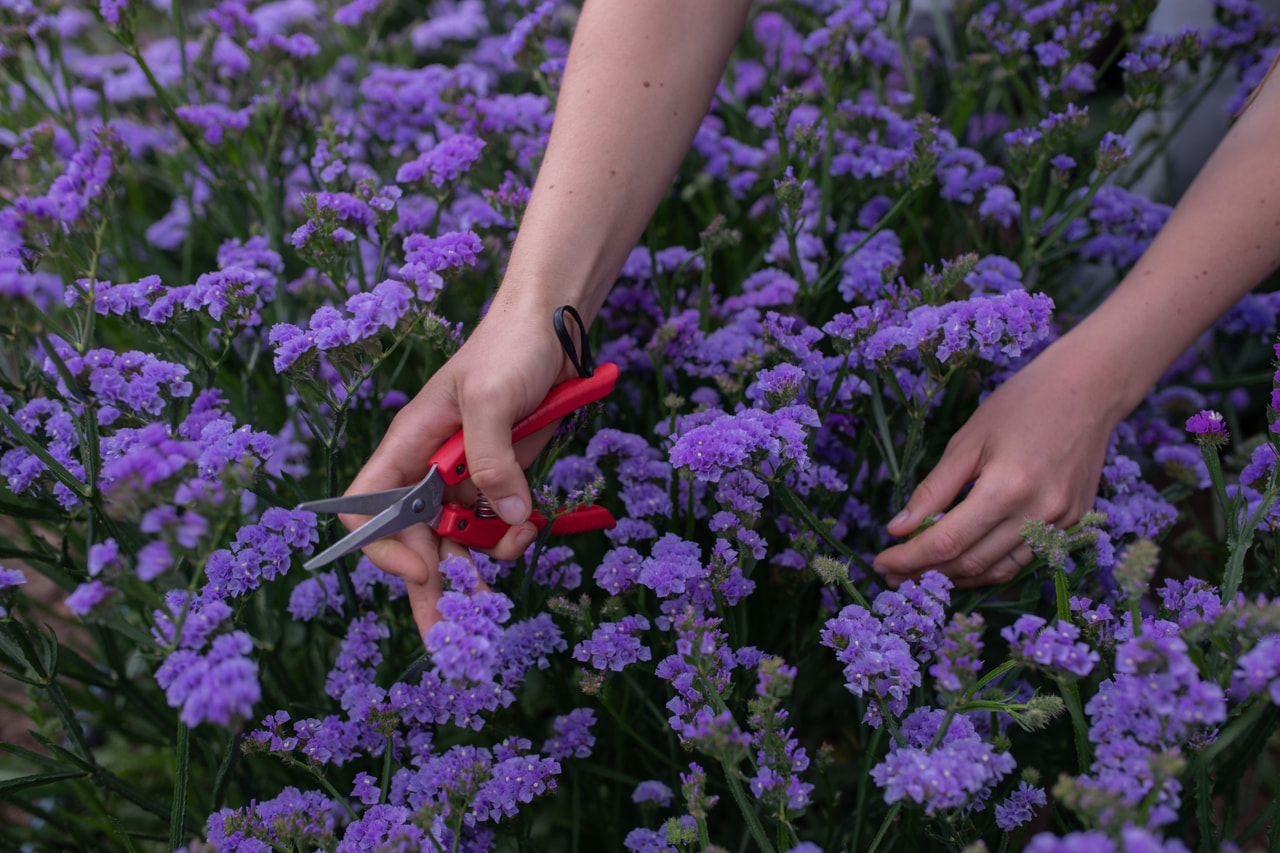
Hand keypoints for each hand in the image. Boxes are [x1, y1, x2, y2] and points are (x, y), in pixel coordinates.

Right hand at [341, 301, 574, 637]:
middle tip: (448, 637)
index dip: (383, 547)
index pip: (368, 508)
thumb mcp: (492, 398)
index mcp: (408, 446)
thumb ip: (492, 459)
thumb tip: (507, 519)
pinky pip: (496, 527)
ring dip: (477, 565)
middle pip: (413, 541)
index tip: (423, 568)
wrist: (555, 329)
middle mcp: (430, 469)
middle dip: (429, 588)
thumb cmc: (509, 347)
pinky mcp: (502, 481)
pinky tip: (527, 532)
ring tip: (503, 573)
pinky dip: (509, 540)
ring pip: (457, 543)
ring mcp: (467, 478)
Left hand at [872, 337, 1122, 588]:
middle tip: (893, 573)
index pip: (947, 542)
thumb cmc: (1022, 404)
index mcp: (1007, 487)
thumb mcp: (967, 440)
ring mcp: (1061, 524)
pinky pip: (1023, 561)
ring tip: (920, 573)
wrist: (1089, 390)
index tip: (881, 562)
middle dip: (926, 572)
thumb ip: (933, 489)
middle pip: (970, 563)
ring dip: (956, 578)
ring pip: (998, 571)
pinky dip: (989, 568)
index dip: (909, 558)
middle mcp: (1038, 513)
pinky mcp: (1074, 525)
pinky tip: (962, 563)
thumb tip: (899, 528)